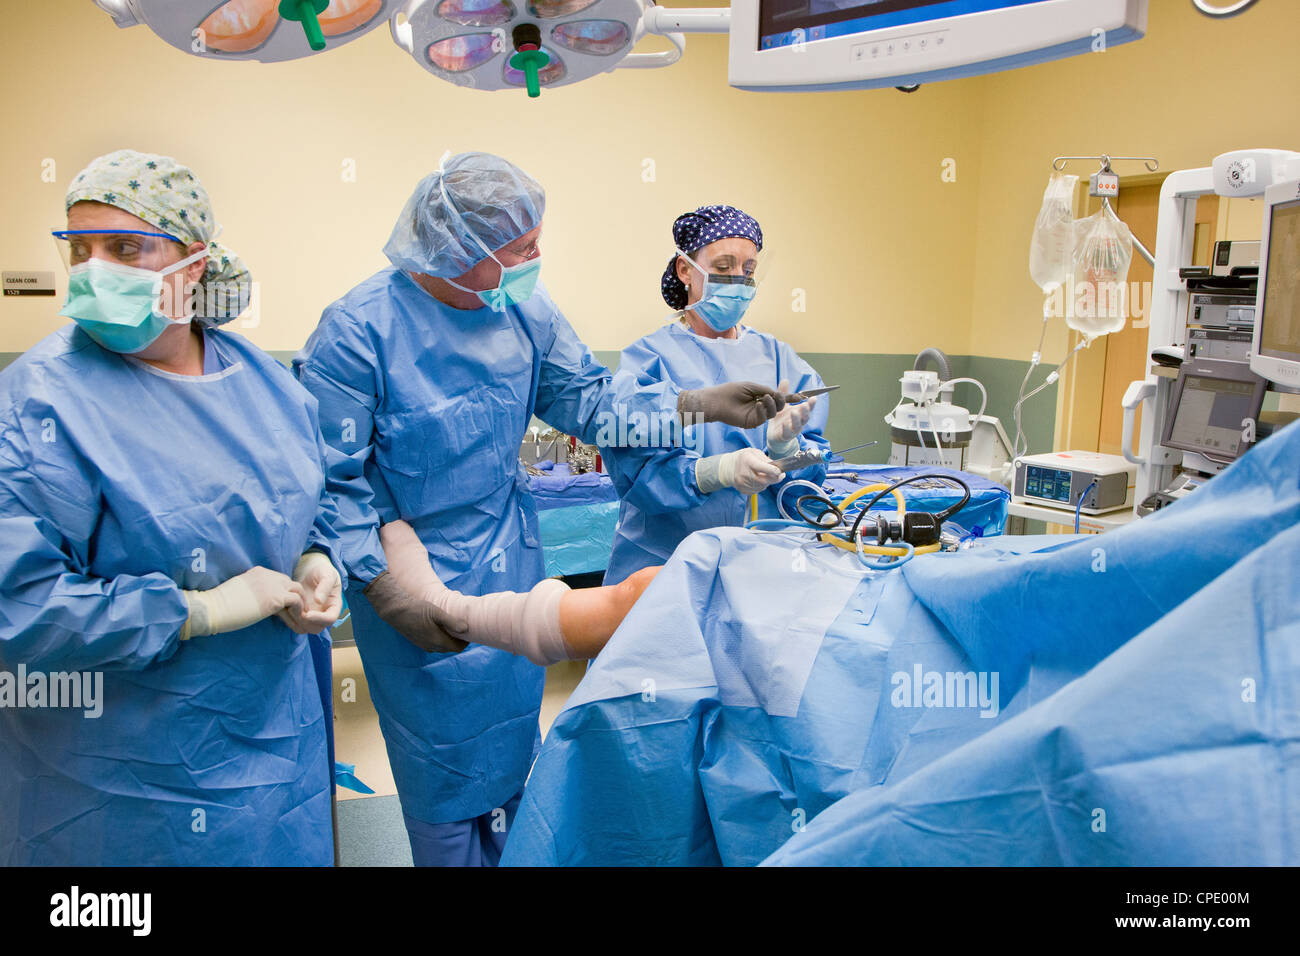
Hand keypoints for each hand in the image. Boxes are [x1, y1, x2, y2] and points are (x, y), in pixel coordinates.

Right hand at [184, 566, 305, 637]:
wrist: (211, 609)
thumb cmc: (220, 606)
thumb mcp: (240, 592)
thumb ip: (254, 592)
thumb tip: (260, 604)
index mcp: (258, 572)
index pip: (280, 580)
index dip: (284, 594)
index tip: (284, 609)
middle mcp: (267, 575)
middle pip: (291, 584)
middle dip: (295, 598)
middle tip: (295, 615)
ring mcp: (272, 585)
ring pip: (298, 591)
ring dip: (300, 605)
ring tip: (298, 620)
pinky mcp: (275, 598)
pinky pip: (296, 602)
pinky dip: (298, 611)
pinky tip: (295, 622)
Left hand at [278, 552, 342, 633]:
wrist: (308, 567)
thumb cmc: (320, 569)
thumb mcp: (326, 573)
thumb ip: (325, 586)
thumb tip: (319, 601)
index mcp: (334, 605)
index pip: (331, 618)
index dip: (320, 619)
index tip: (307, 614)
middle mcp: (323, 613)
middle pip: (317, 628)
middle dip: (306, 622)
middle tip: (296, 611)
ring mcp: (312, 615)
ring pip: (305, 628)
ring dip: (296, 622)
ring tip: (290, 608)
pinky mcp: (300, 614)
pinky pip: (295, 624)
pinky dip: (289, 620)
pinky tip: (285, 607)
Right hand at [363, 571, 468, 653]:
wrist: (395, 610)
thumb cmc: (416, 609)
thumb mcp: (436, 612)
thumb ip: (451, 622)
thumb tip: (467, 629)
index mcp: (437, 641)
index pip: (457, 648)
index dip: (465, 642)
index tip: (470, 631)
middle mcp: (431, 647)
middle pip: (450, 647)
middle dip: (458, 640)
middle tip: (463, 627)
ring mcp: (423, 645)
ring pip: (442, 646)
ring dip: (449, 638)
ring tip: (452, 625)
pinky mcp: (418, 641)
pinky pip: (434, 643)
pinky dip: (440, 637)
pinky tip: (439, 626)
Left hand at [678, 381, 785, 428]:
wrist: (718, 400)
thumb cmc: (732, 391)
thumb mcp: (752, 387)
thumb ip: (767, 390)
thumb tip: (780, 394)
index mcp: (762, 398)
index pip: (778, 398)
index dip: (789, 397)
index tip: (800, 396)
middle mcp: (761, 407)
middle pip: (778, 406)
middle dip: (782, 401)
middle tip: (780, 395)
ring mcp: (757, 416)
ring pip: (773, 412)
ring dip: (772, 404)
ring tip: (765, 397)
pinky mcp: (752, 423)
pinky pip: (763, 417)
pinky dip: (763, 410)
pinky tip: (757, 404)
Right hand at [725, 447, 782, 493]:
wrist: (728, 467)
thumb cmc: (743, 458)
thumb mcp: (754, 452)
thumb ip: (766, 459)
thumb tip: (776, 468)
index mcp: (747, 461)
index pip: (762, 467)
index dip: (773, 471)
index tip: (780, 472)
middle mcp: (743, 473)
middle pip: (764, 480)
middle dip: (774, 479)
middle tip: (780, 475)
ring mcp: (742, 483)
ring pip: (762, 486)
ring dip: (768, 482)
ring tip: (765, 476)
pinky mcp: (742, 490)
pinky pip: (757, 491)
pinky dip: (761, 486)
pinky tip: (758, 480)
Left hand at [767, 379, 814, 445]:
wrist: (775, 435)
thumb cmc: (782, 419)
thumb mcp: (782, 405)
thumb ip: (784, 394)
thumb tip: (785, 380)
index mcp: (800, 413)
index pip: (808, 408)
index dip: (812, 404)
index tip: (814, 397)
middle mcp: (799, 422)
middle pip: (805, 417)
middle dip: (806, 411)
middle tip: (805, 404)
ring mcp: (793, 430)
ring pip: (797, 426)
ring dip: (796, 419)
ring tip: (794, 412)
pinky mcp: (785, 436)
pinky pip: (787, 433)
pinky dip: (786, 429)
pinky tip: (784, 424)